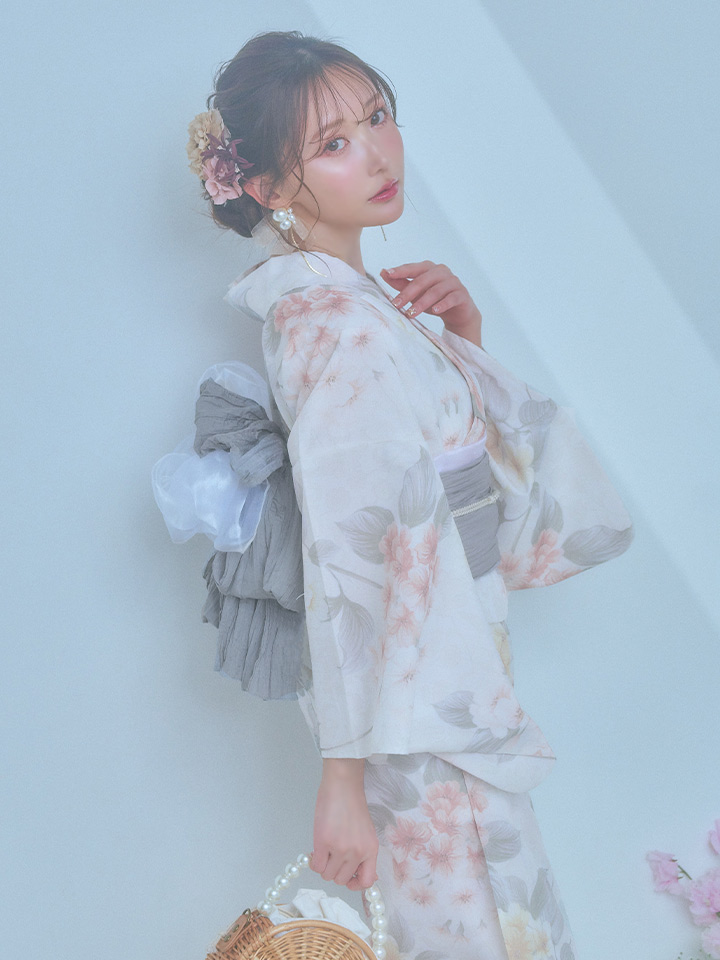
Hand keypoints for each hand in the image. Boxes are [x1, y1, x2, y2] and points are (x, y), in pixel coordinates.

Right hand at [310, 759, 377, 890]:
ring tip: (324, 849)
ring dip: (324, 865)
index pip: (367, 882)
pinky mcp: (324, 842)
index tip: (348, 878)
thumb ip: (364, 853)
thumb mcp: (366, 832)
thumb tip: (362, 875)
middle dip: (335, 870)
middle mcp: (357, 852)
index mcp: (371, 849)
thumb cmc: (353, 805)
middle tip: (332, 856)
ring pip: (327, 874)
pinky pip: (316, 866)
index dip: (355, 884)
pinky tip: (316, 849)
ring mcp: (340, 848)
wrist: (343, 785)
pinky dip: (314, 861)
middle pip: (342, 880)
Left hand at [380, 260, 482, 334]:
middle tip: (396, 304)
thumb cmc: (435, 300)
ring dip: (422, 302)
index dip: (400, 270)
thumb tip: (383, 272)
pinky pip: (451, 298)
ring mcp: (453, 282)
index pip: (413, 268)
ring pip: (435, 290)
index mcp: (429, 268)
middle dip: (408, 292)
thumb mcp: (416, 293)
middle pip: (423, 280)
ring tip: (411, 313)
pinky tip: (434, 311)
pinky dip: (442, 304)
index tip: (387, 274)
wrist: (458, 313)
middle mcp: (442, 272)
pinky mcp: (462, 294)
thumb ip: (401, 283)